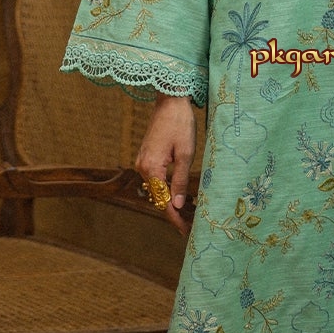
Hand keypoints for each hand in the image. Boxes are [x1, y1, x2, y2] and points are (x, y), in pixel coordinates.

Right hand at [135, 95, 196, 234]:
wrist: (169, 101)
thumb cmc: (180, 124)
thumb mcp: (186, 154)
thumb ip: (180, 180)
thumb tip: (177, 204)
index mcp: (152, 168)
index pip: (162, 201)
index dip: (174, 218)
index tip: (185, 230)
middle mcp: (142, 167)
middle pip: (157, 198)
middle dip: (173, 212)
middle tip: (191, 224)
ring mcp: (142, 162)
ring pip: (156, 189)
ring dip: (170, 201)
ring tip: (188, 212)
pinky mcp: (146, 157)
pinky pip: (155, 179)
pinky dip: (166, 188)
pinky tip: (179, 194)